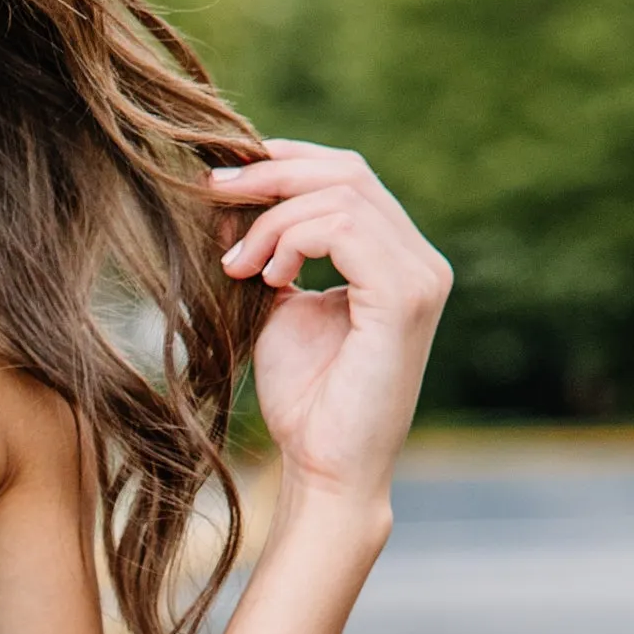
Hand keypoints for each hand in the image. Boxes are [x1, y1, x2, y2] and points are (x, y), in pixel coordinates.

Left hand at [208, 142, 451, 511]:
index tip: (221, 180)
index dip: (284, 163)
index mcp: (397, 258)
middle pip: (348, 171)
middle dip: (271, 172)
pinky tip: (266, 278)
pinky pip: (345, 229)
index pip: (348, 177)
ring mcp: (421, 276)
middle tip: (211, 191)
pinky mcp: (406, 297)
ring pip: (341, 195)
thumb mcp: (278, 311)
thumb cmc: (305, 402)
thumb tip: (228, 202)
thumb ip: (270, 255)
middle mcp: (420, 260)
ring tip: (236, 265)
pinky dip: (293, 239)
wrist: (326, 470)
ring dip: (273, 220)